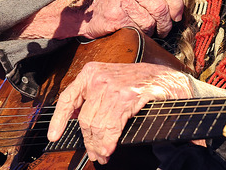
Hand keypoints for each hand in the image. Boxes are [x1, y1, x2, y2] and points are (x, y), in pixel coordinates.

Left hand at [46, 61, 193, 163]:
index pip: (68, 98)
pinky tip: (109, 148)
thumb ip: (94, 97)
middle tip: (94, 153)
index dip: (59, 120)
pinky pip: (112, 126)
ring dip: (99, 145)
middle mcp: (100, 77)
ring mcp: (115, 87)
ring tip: (103, 153)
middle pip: (84, 119)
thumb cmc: (142, 83)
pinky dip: (109, 142)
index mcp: (92, 72)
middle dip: (88, 141)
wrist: (171, 80)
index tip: (54, 136)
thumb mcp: (113, 82)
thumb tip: (76, 119)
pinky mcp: (128, 97)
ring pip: (96, 125)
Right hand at [82, 0, 183, 38]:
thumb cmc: (119, 3)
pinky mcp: (115, 14)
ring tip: (143, 29)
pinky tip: (132, 30)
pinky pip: (138, 30)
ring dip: (151, 31)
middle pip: (161, 7)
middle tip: (163, 29)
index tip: (177, 16)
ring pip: (151, 21)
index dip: (177, 4)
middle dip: (165, 23)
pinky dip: (139, 35)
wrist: (88, 14)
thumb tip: (179, 13)